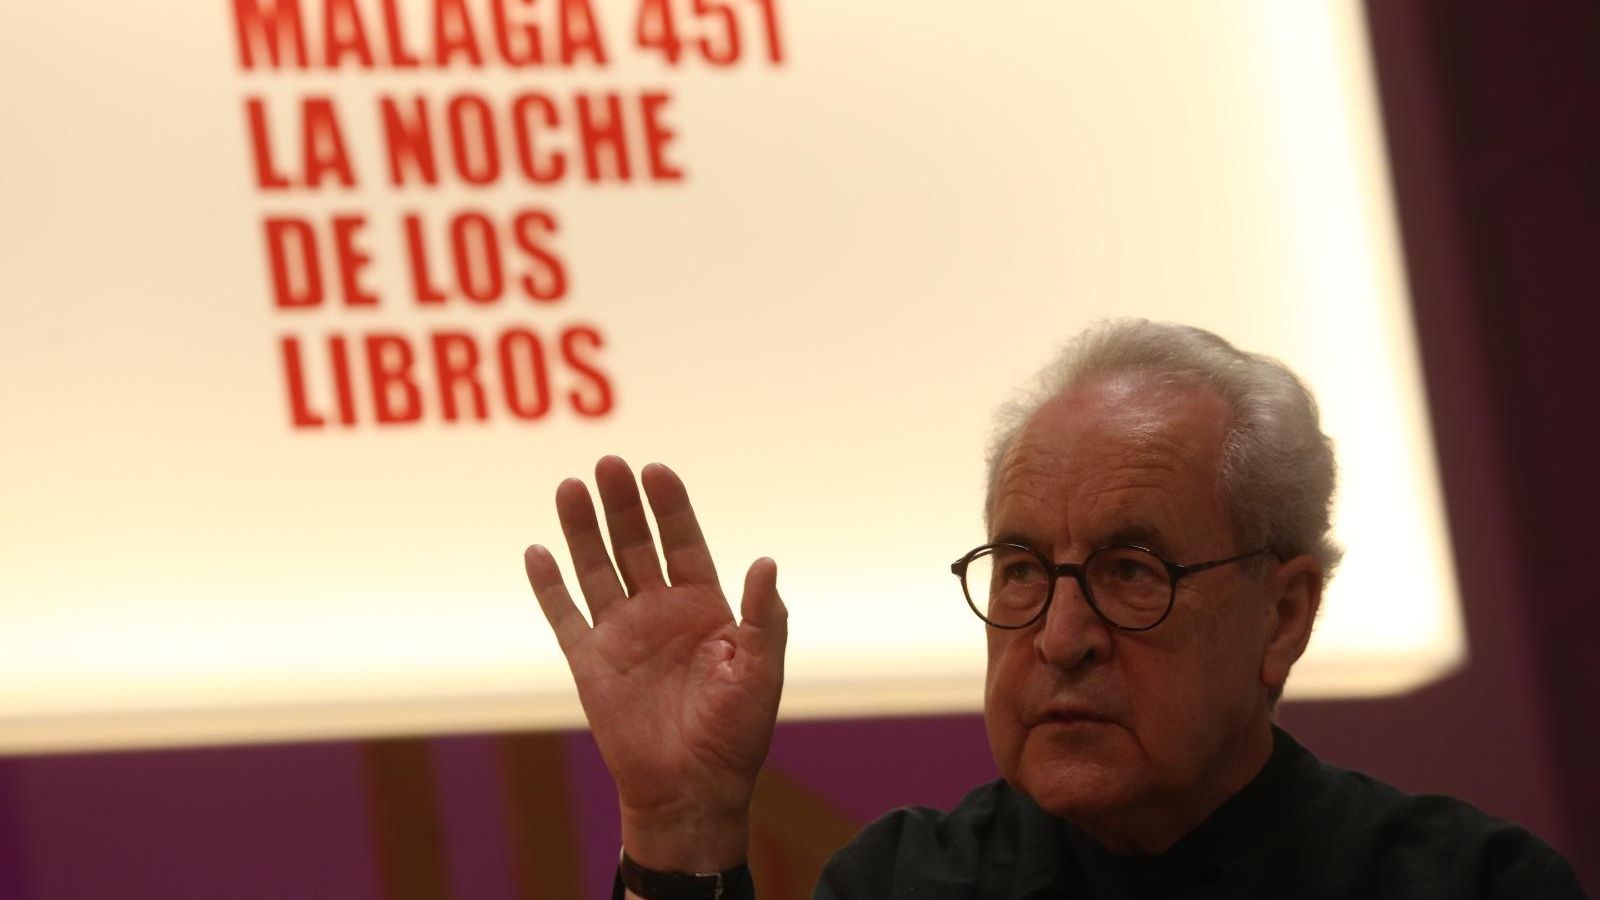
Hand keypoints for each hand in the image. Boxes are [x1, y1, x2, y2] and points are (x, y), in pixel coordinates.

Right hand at [524, 456, 787, 871]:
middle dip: (623, 505)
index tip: (656, 471)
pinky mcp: (590, 663)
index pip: (683, 542)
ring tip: (570, 486)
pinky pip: (564, 617)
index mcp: (704, 606)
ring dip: (582, 530)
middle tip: (609, 464)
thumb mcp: (761, 670)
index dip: (670, 507)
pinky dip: (549, 587)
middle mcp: (660, 611)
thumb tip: (767, 561)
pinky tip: (537, 551)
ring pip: (596, 568)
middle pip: (635, 544)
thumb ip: (765, 616)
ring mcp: (622, 634)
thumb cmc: (737, 733)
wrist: (694, 789)